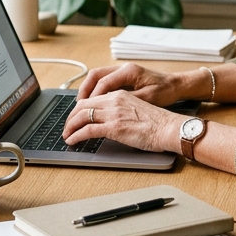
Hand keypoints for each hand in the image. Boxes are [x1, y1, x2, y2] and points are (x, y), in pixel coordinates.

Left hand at [63, 90, 184, 153]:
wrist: (168, 127)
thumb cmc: (158, 122)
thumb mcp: (135, 109)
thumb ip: (121, 111)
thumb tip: (109, 121)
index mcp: (120, 94)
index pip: (92, 98)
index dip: (79, 109)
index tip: (75, 117)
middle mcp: (114, 100)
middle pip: (82, 105)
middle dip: (70, 118)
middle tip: (67, 128)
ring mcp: (113, 113)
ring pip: (82, 116)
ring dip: (70, 127)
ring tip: (66, 136)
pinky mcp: (114, 127)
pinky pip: (87, 130)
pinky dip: (76, 136)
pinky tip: (73, 141)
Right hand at [76, 63, 199, 105]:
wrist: (177, 85)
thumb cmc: (165, 91)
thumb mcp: (147, 99)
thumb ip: (127, 102)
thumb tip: (109, 108)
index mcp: (128, 71)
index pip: (103, 82)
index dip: (93, 98)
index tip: (85, 110)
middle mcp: (123, 68)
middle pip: (95, 76)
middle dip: (84, 92)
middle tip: (77, 108)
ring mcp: (122, 71)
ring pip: (97, 77)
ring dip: (88, 91)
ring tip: (81, 106)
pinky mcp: (123, 77)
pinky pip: (104, 81)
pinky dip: (96, 91)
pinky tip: (93, 103)